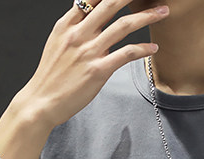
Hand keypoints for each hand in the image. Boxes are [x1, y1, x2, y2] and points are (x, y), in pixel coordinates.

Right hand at [18, 0, 169, 128]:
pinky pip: (126, 54)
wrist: (41, 103)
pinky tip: (152, 48)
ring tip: (162, 12)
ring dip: (146, 16)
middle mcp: (78, 34)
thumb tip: (84, 14)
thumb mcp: (56, 44)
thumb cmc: (50, 77)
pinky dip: (142, 49)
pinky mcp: (98, 71)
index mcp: (67, 25)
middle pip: (110, 3)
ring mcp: (89, 52)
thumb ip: (72, 28)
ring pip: (123, 25)